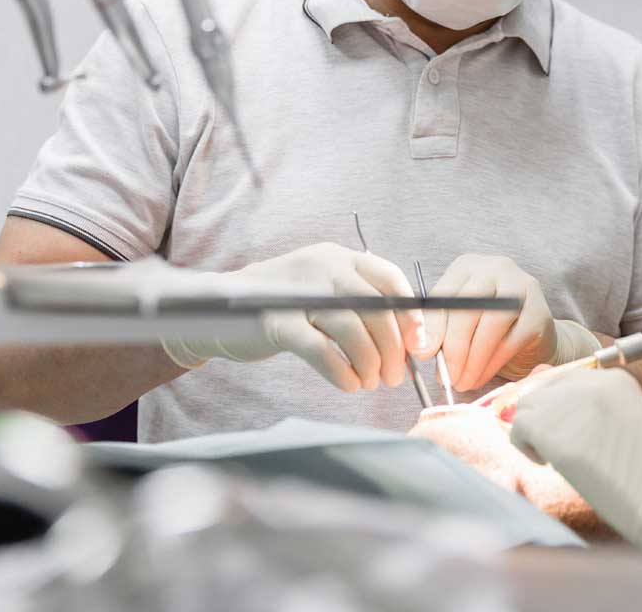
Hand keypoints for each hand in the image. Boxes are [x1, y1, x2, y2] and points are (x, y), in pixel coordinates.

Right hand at [162, 243, 427, 391]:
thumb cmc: (288, 305)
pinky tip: (349, 384)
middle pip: (374, 307)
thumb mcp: (326, 290)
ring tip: (370, 382)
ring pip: (350, 329)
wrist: (225, 309)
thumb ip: (363, 305)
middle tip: (394, 375)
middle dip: (391, 347)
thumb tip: (408, 340)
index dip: (409, 312)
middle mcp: (322, 267)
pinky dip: (340, 371)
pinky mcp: (277, 321)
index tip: (417, 343)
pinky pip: (319, 350)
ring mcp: (298, 292)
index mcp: (340, 257)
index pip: (388, 277)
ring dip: (368, 362)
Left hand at [424, 255, 599, 391]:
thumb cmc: (485, 327)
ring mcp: (521, 287)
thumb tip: (421, 351)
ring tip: (463, 382)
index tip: (422, 355)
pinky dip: (492, 364)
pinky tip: (481, 377)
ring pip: (490, 325)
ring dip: (473, 360)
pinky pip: (510, 341)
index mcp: (466, 266)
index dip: (432, 328)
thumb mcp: (457, 323)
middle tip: (446, 377)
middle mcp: (494, 268)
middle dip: (454, 348)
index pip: (443, 295)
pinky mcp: (538, 313)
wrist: (531, 335)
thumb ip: (438, 331)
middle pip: (467, 308)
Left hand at [510, 367, 641, 551]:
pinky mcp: (547, 426)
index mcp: (614, 378)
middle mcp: (587, 382)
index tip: (569, 430)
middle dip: (545, 417)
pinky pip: (519, 429)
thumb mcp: (633, 425)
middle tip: (560, 446)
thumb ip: (598, 411)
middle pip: (543, 389)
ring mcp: (565, 401)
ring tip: (555, 458)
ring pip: (527, 407)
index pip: (566, 379)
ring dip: (535, 432)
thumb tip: (559, 413)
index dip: (560, 406)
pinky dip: (527, 448)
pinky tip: (548, 465)